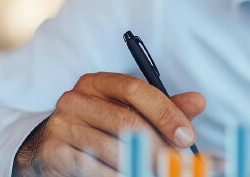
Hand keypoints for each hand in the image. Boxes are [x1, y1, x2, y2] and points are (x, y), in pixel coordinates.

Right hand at [12, 72, 205, 176]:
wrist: (50, 149)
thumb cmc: (99, 127)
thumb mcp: (128, 111)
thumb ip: (162, 107)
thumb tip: (198, 102)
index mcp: (97, 83)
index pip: (135, 89)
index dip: (165, 112)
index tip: (187, 137)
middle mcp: (76, 99)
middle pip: (127, 122)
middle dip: (159, 146)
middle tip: (179, 164)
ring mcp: (63, 125)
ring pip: (114, 149)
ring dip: (141, 165)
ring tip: (158, 172)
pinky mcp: (55, 152)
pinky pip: (95, 169)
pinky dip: (119, 175)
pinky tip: (131, 175)